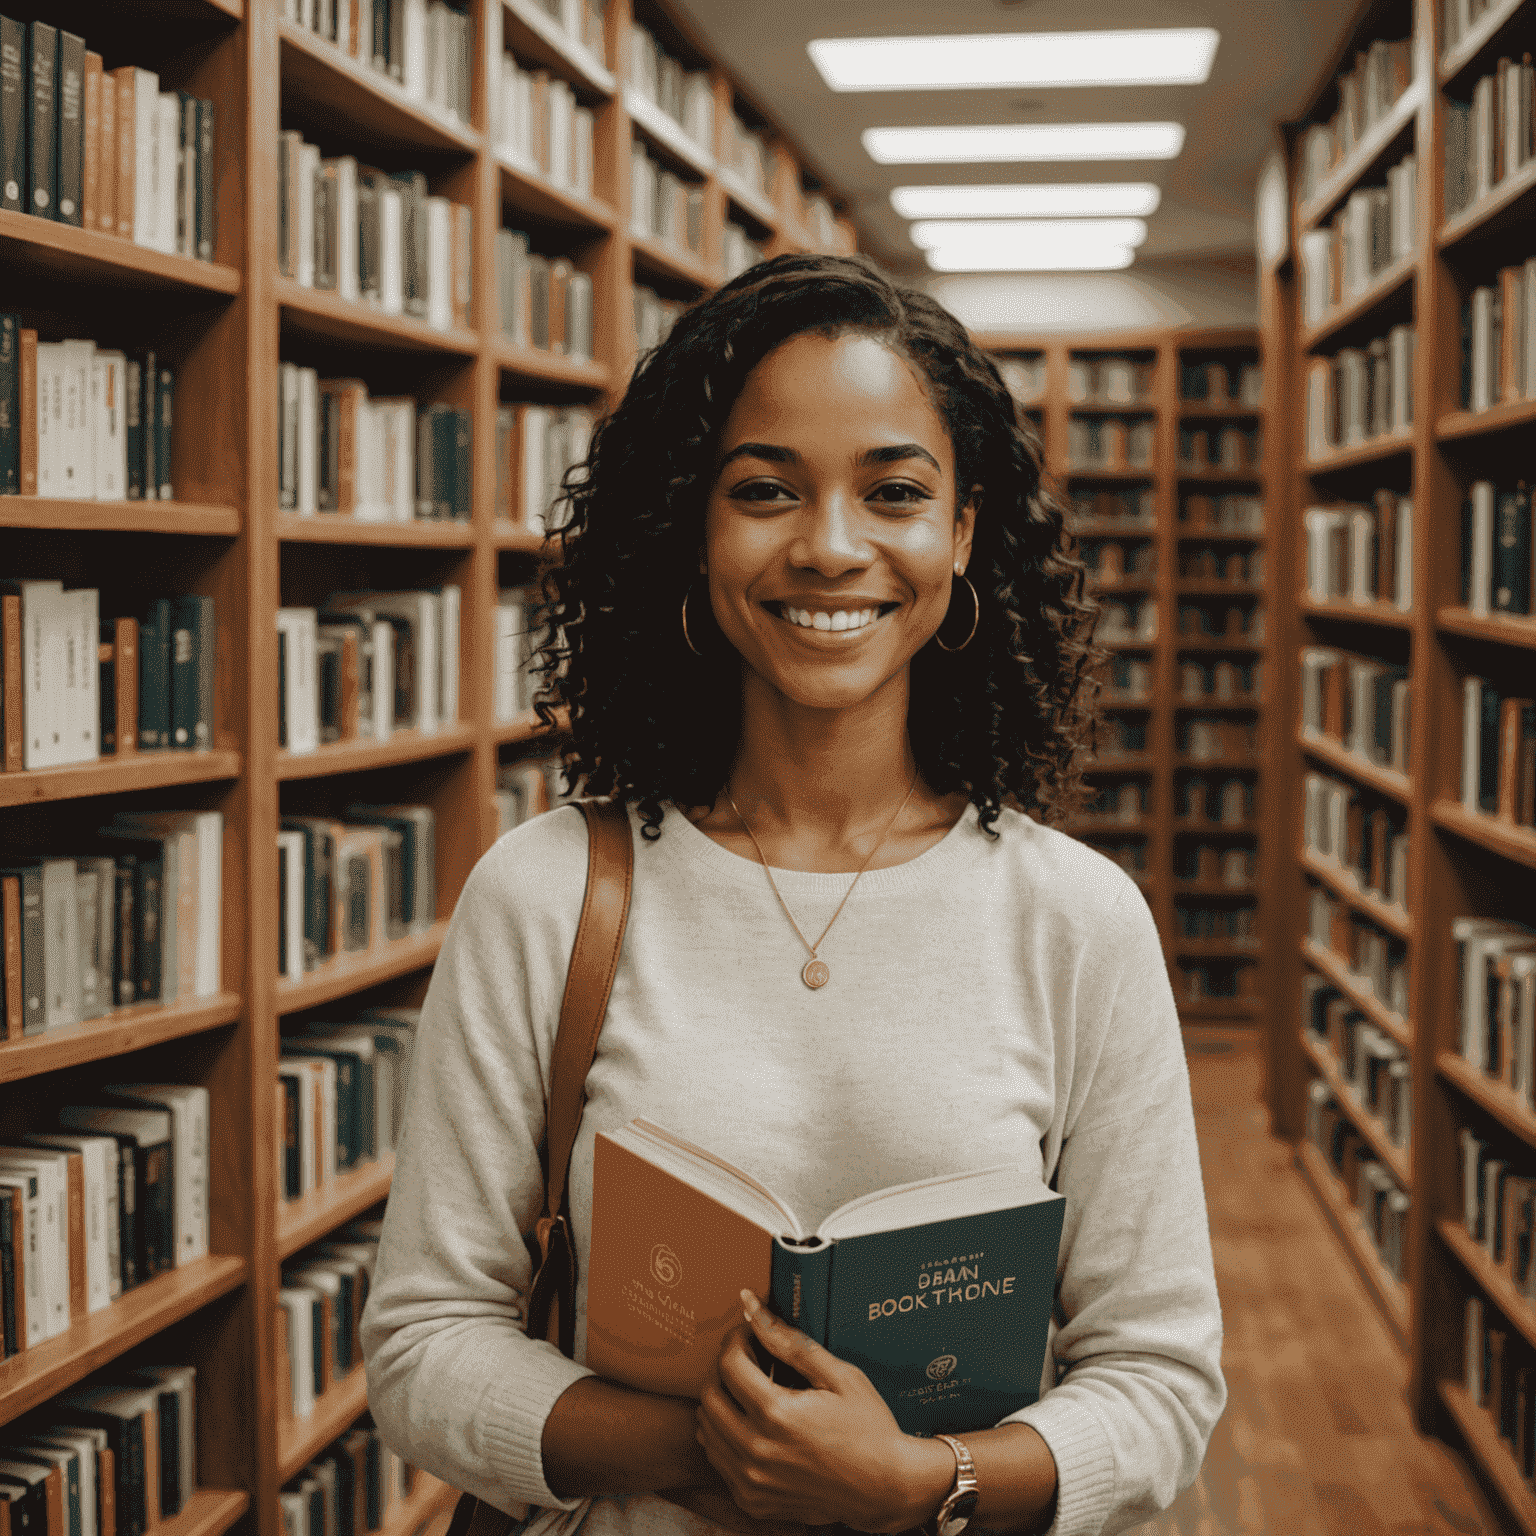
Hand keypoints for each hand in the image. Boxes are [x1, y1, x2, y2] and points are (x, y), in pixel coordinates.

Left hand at [694, 1290, 947, 1533]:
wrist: (885, 1488)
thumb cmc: (868, 1427)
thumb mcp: (839, 1375)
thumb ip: (790, 1342)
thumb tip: (751, 1307)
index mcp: (778, 1414)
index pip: (729, 1364)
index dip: (736, 1339)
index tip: (750, 1334)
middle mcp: (758, 1451)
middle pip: (710, 1396)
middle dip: (724, 1368)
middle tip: (750, 1360)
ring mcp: (752, 1481)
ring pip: (706, 1429)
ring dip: (722, 1402)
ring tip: (752, 1391)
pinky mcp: (752, 1500)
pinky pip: (718, 1460)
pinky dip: (726, 1436)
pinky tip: (752, 1424)